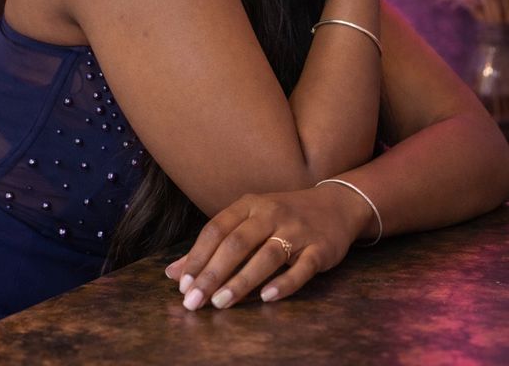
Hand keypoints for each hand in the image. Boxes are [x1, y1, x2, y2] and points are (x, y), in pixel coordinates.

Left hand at [165, 185, 370, 310]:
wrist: (336, 205)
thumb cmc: (282, 217)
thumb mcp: (248, 222)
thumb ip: (212, 247)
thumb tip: (173, 274)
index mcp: (249, 205)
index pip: (217, 228)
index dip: (198, 256)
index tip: (183, 284)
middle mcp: (271, 213)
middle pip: (237, 243)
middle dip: (213, 273)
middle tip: (195, 301)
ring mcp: (297, 230)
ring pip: (266, 256)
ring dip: (241, 280)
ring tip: (221, 303)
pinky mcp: (320, 248)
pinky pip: (301, 267)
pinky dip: (284, 283)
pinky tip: (266, 298)